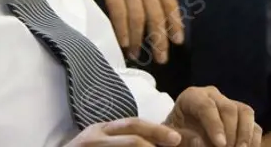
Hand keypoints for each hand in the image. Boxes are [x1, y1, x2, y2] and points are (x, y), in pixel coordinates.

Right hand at [60, 0, 183, 61]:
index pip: (170, 2)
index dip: (174, 22)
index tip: (178, 39)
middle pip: (156, 15)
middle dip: (160, 39)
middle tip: (162, 57)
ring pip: (139, 18)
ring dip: (140, 39)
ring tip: (139, 54)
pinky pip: (120, 14)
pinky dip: (123, 31)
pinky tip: (124, 42)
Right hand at [66, 117, 182, 144]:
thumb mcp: (97, 142)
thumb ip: (118, 140)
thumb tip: (151, 142)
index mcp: (99, 131)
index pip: (131, 124)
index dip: (156, 130)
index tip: (176, 138)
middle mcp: (94, 138)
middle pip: (131, 137)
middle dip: (156, 138)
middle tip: (176, 143)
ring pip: (128, 145)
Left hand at [165, 86, 261, 146]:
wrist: (183, 135)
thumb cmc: (175, 134)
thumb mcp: (171, 135)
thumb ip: (183, 138)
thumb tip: (200, 141)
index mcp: (193, 97)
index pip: (206, 106)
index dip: (214, 125)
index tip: (220, 144)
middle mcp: (213, 95)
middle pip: (229, 108)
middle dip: (231, 133)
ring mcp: (229, 104)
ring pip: (245, 112)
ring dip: (245, 135)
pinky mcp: (240, 117)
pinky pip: (254, 124)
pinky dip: (254, 140)